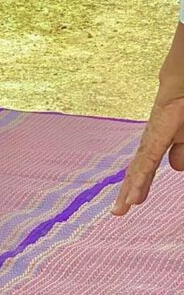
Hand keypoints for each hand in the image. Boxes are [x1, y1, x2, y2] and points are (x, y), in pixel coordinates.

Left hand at [113, 96, 183, 213]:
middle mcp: (150, 141)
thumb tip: (176, 167)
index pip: (144, 169)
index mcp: (156, 143)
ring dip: (133, 187)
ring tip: (124, 207)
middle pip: (137, 170)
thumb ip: (181, 149)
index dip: (136, 186)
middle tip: (118, 212)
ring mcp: (154, 136)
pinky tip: (135, 190)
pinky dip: (142, 176)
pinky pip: (150, 157)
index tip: (128, 205)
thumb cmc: (183, 107)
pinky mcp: (161, 130)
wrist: (183, 82)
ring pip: (141, 167)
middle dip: (128, 191)